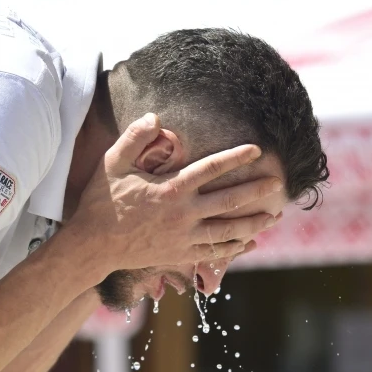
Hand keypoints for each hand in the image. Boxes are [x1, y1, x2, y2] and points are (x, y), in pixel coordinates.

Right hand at [65, 113, 282, 273]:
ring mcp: (183, 238)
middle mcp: (183, 214)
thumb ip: (134, 138)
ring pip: (228, 230)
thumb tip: (155, 117)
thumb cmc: (101, 200)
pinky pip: (214, 252)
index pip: (212, 168)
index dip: (236, 157)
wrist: (92, 245)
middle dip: (257, 191)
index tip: (257, 150)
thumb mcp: (112, 163)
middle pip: (229, 201)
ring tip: (274, 216)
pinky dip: (235, 247)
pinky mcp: (179, 254)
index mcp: (171, 189)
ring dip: (254, 223)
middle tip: (278, 183)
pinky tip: (251, 242)